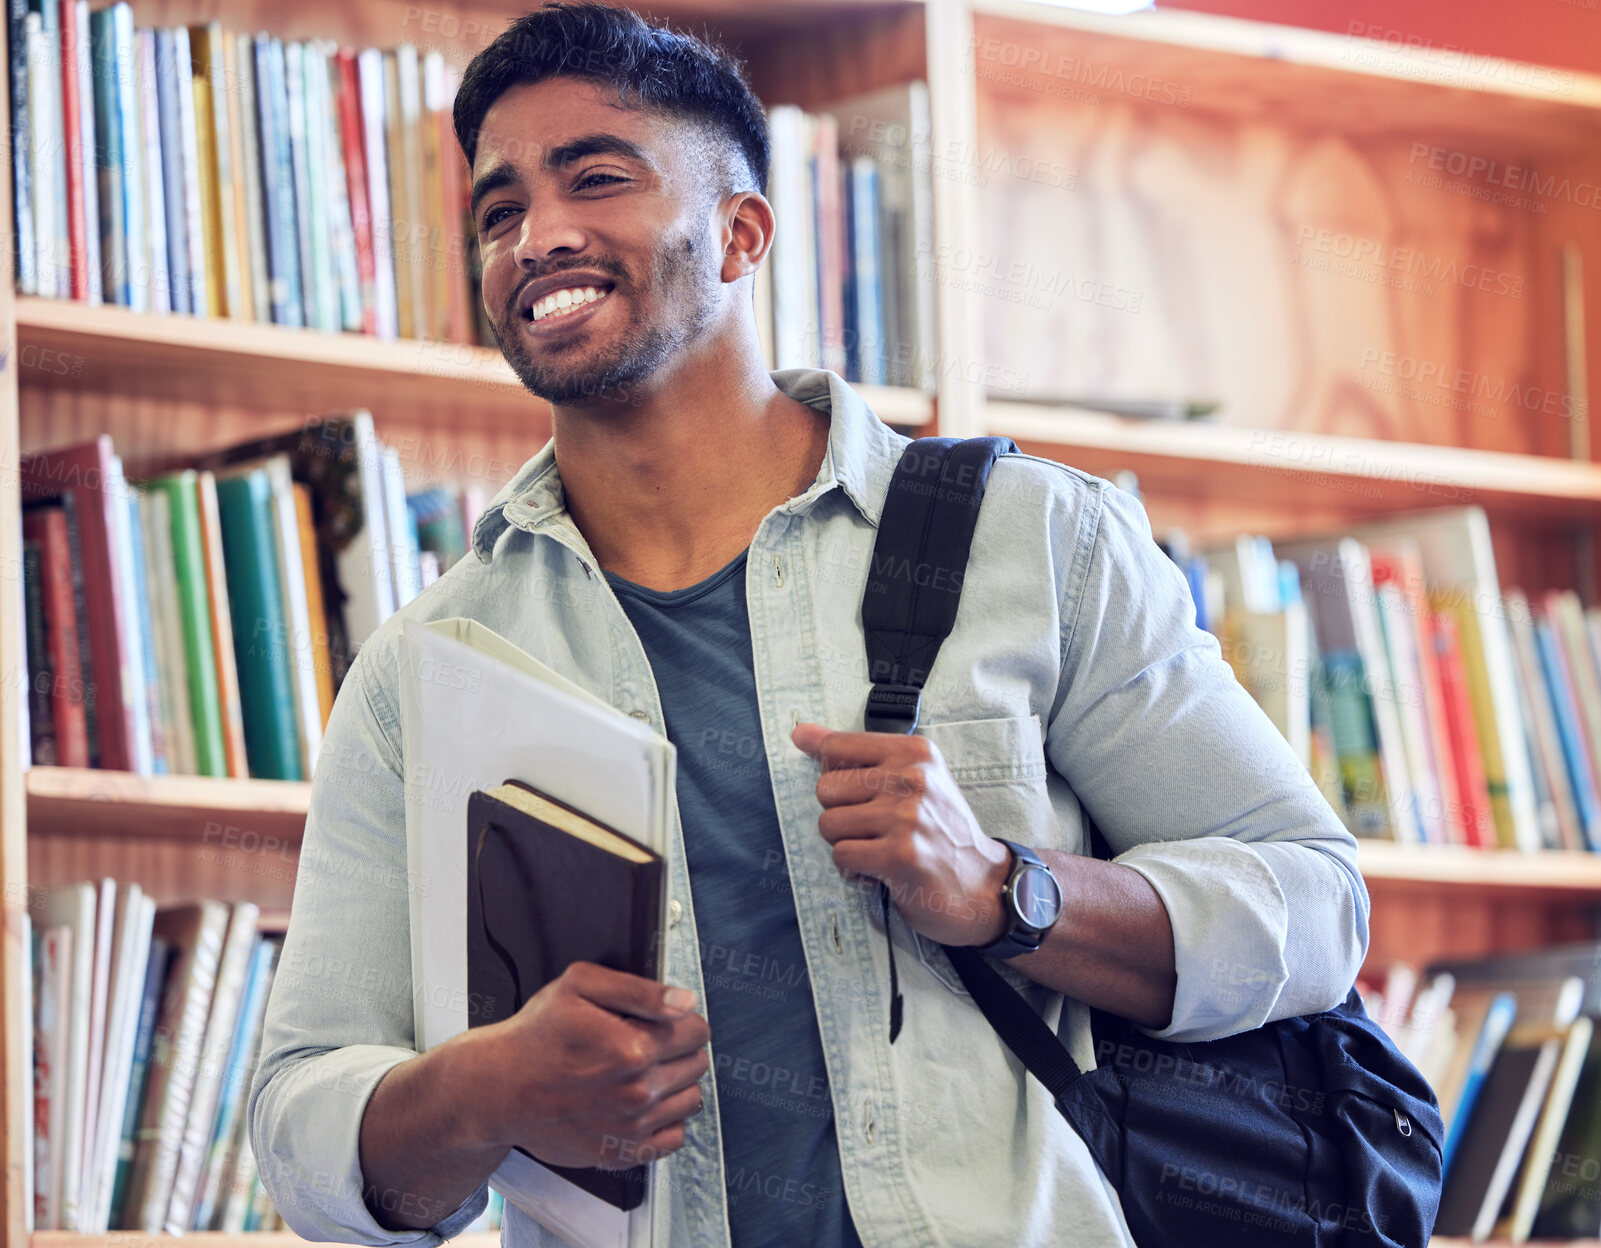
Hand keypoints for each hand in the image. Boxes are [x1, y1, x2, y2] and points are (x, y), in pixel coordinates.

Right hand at [471, 962, 709, 1169]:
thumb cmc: (536, 1035)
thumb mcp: (579, 986)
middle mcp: (638, 1092)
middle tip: (646, 1045)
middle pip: (697, 1064)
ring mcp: (630, 1128)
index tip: (661, 1022)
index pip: (697, 1032)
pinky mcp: (620, 1154)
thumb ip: (640, 990)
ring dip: (675, 1084)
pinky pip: (674, 1138)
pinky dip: (665, 1121)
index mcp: (634, 1048)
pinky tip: (640, 1104)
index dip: (682, 1021)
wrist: (498, 1088)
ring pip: (691, 1100)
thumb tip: (685, 1003)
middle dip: (679, 1050)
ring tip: (642, 1074)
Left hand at [791, 721, 1012, 946]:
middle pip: (825, 788)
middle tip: (876, 829)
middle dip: (841, 815)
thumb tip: (800, 733)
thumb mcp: (912, 779)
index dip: (830, 772)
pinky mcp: (900, 854)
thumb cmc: (941, 831)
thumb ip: (855, 754)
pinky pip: (841, 856)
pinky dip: (854, 870)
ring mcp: (906, 816)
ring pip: (828, 824)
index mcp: (913, 751)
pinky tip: (881, 870)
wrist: (983, 884)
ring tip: (879, 849)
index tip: (849, 790)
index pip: (836, 745)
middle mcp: (912, 777)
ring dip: (847, 844)